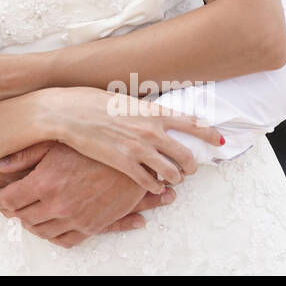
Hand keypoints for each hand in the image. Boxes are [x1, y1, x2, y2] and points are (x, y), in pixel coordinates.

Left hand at [0, 141, 178, 246]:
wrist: (134, 160)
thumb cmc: (93, 147)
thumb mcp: (57, 143)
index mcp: (46, 182)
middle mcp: (58, 205)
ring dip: (29, 225)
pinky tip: (47, 226)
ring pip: (42, 231)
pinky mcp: (92, 226)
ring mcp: (76, 218)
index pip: (10, 199)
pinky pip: (65, 241)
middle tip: (5, 206)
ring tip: (23, 215)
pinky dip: (52, 237)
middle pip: (23, 217)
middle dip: (9, 212)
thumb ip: (25, 156)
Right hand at [38, 87, 223, 193]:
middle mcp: (150, 131)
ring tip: (172, 179)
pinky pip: (150, 182)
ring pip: (172, 172)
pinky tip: (153, 185)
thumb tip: (150, 115)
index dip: (209, 134)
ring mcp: (138, 149)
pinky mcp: (123, 164)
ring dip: (175, 178)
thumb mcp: (122, 99)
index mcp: (152, 111)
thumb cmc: (89, 101)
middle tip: (189, 168)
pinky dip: (155, 186)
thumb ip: (141, 110)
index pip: (192, 123)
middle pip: (186, 154)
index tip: (219, 141)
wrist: (66, 113)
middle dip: (192, 165)